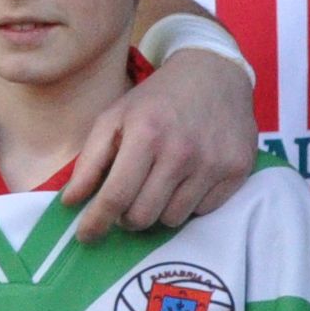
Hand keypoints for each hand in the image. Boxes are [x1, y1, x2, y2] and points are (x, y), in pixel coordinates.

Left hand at [66, 43, 249, 240]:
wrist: (215, 75)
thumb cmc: (156, 100)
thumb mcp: (114, 118)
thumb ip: (90, 161)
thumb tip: (71, 202)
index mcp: (146, 135)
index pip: (116, 196)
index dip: (96, 222)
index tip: (86, 235)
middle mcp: (182, 152)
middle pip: (143, 216)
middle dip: (126, 217)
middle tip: (125, 202)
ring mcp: (214, 163)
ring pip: (173, 219)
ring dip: (158, 211)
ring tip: (156, 186)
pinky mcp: (238, 170)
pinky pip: (203, 211)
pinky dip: (188, 204)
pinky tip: (185, 180)